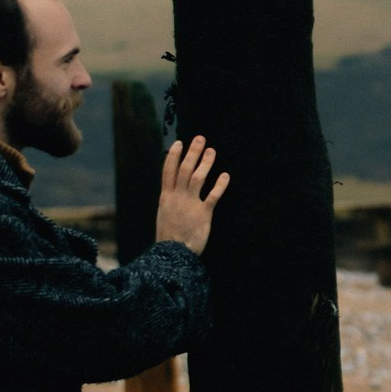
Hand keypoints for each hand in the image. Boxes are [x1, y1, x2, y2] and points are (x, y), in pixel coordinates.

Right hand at [155, 136, 230, 254]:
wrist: (173, 252)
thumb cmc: (169, 236)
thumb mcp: (164, 215)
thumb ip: (170, 202)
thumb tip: (173, 192)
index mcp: (166, 196)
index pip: (168, 171)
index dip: (174, 156)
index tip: (179, 143)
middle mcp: (177, 197)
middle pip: (185, 169)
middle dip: (193, 152)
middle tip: (200, 138)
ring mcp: (190, 204)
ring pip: (198, 178)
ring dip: (206, 163)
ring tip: (212, 151)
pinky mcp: (203, 213)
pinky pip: (213, 196)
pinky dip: (220, 185)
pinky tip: (226, 175)